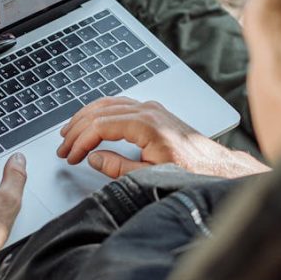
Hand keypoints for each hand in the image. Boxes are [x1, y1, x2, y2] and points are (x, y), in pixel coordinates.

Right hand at [57, 97, 269, 179]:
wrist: (216, 166)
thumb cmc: (191, 171)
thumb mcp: (151, 175)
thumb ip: (118, 168)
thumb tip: (94, 158)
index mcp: (145, 124)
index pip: (100, 126)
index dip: (80, 142)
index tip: (70, 155)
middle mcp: (147, 110)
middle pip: (100, 112)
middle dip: (77, 130)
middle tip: (63, 147)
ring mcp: (150, 108)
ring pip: (107, 104)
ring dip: (85, 117)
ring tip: (69, 133)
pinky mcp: (153, 111)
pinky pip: (118, 104)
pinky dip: (100, 112)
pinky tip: (91, 120)